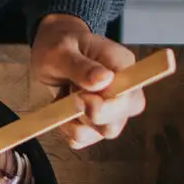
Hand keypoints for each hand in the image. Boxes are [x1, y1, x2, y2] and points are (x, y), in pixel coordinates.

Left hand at [30, 13, 145, 148]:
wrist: (54, 51)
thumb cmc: (60, 45)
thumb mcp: (61, 51)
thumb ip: (81, 66)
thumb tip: (105, 79)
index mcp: (122, 64)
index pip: (129, 94)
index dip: (107, 105)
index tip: (81, 98)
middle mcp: (124, 88)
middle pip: (121, 118)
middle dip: (91, 117)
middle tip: (70, 97)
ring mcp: (114, 107)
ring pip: (106, 131)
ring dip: (79, 125)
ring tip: (64, 102)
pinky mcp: (99, 120)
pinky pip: (89, 138)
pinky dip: (71, 132)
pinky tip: (62, 114)